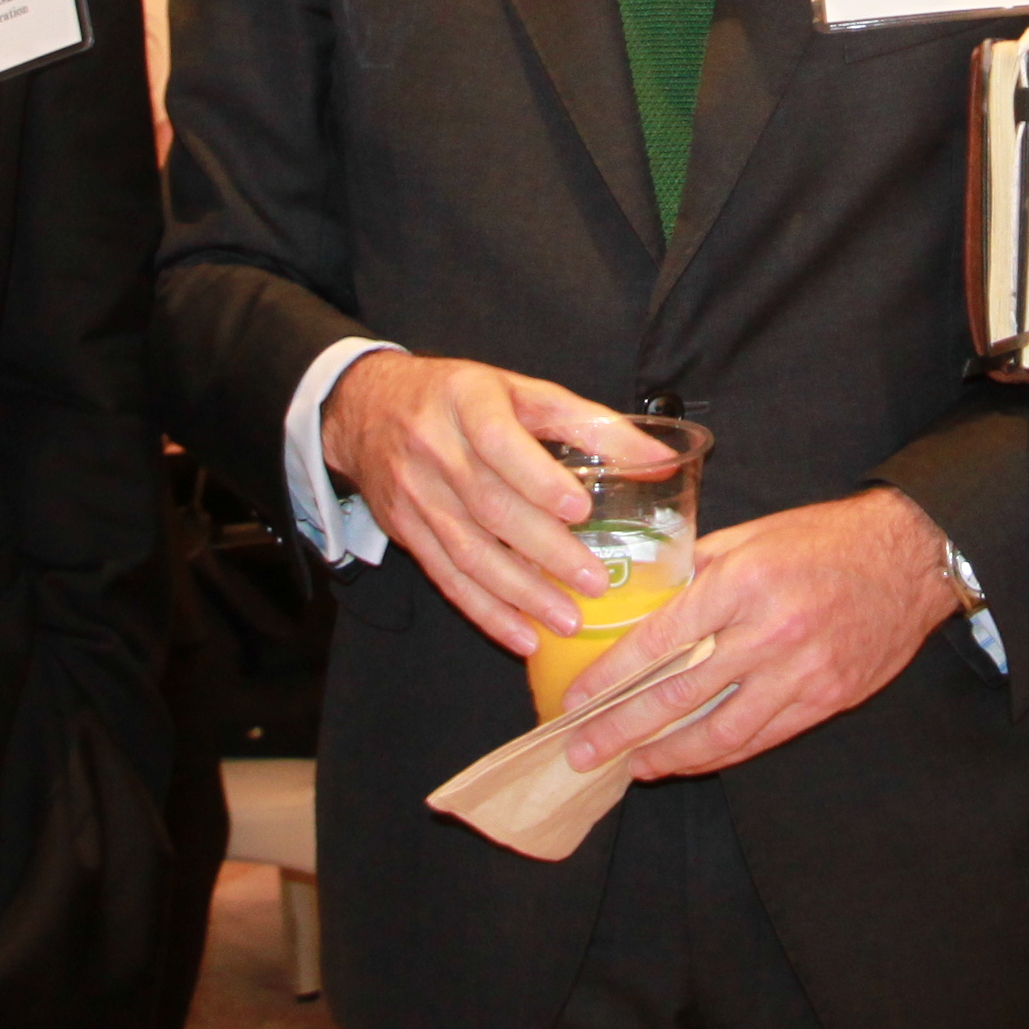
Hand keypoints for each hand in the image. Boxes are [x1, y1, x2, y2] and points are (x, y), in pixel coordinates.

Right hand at [321, 351, 659, 654]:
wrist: (367, 409)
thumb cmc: (462, 398)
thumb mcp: (521, 391)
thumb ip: (590, 423)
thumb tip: (661, 460)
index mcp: (468, 402)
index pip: (498, 440)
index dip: (537, 478)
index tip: (580, 509)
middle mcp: (436, 448)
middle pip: (489, 506)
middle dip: (544, 550)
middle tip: (593, 582)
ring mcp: (416, 495)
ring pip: (468, 552)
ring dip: (519, 593)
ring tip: (566, 620)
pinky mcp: (406, 531)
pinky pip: (447, 578)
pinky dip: (485, 612)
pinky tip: (521, 636)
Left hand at [567, 489, 961, 778]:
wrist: (910, 556)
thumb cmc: (826, 539)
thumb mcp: (752, 536)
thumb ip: (699, 571)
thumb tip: (649, 602)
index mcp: (741, 583)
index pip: (660, 642)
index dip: (612, 679)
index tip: (577, 703)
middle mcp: (769, 632)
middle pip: (680, 697)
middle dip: (623, 731)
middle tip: (584, 753)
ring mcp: (802, 672)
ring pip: (720, 732)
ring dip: (669, 756)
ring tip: (633, 767)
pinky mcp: (827, 699)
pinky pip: (763, 737)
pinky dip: (721, 754)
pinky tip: (691, 760)